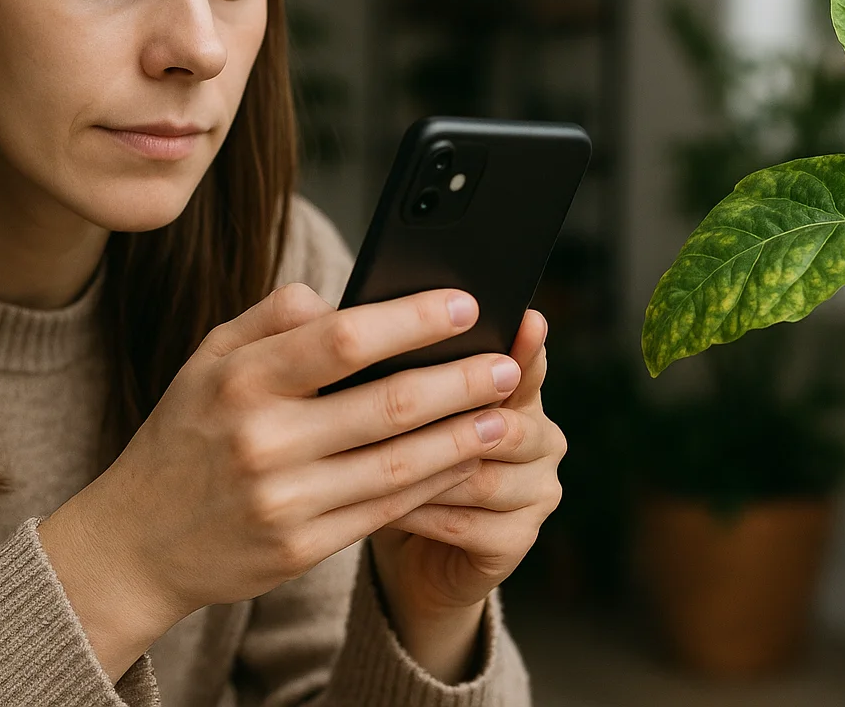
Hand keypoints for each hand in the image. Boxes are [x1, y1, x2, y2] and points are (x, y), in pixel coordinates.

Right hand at [37, 284, 525, 679]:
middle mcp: (263, 440)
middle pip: (388, 405)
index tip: (465, 304)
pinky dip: (433, 484)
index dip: (412, 320)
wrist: (135, 543)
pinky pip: (385, 509)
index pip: (342, 339)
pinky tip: (464, 462)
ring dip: (463, 439)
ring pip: (398, 464)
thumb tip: (339, 294)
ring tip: (506, 416)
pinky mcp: (301, 547)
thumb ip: (271, 319)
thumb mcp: (207, 361)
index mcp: (241, 380)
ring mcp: (284, 499)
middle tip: (508, 364)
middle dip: (460, 382)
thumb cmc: (185, 436)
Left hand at [370, 310, 565, 681]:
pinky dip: (418, 513)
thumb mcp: (392, 403)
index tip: (526, 319)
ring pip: (480, 476)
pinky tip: (377, 505)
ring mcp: (536, 492)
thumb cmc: (397, 458)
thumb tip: (304, 298)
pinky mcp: (517, 541)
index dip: (527, 347)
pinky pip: (464, 523)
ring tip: (366, 463)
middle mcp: (541, 440)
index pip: (528, 365)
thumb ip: (376, 353)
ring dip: (422, 471)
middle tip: (386, 409)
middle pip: (506, 424)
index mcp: (519, 394)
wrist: (409, 546)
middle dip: (446, 419)